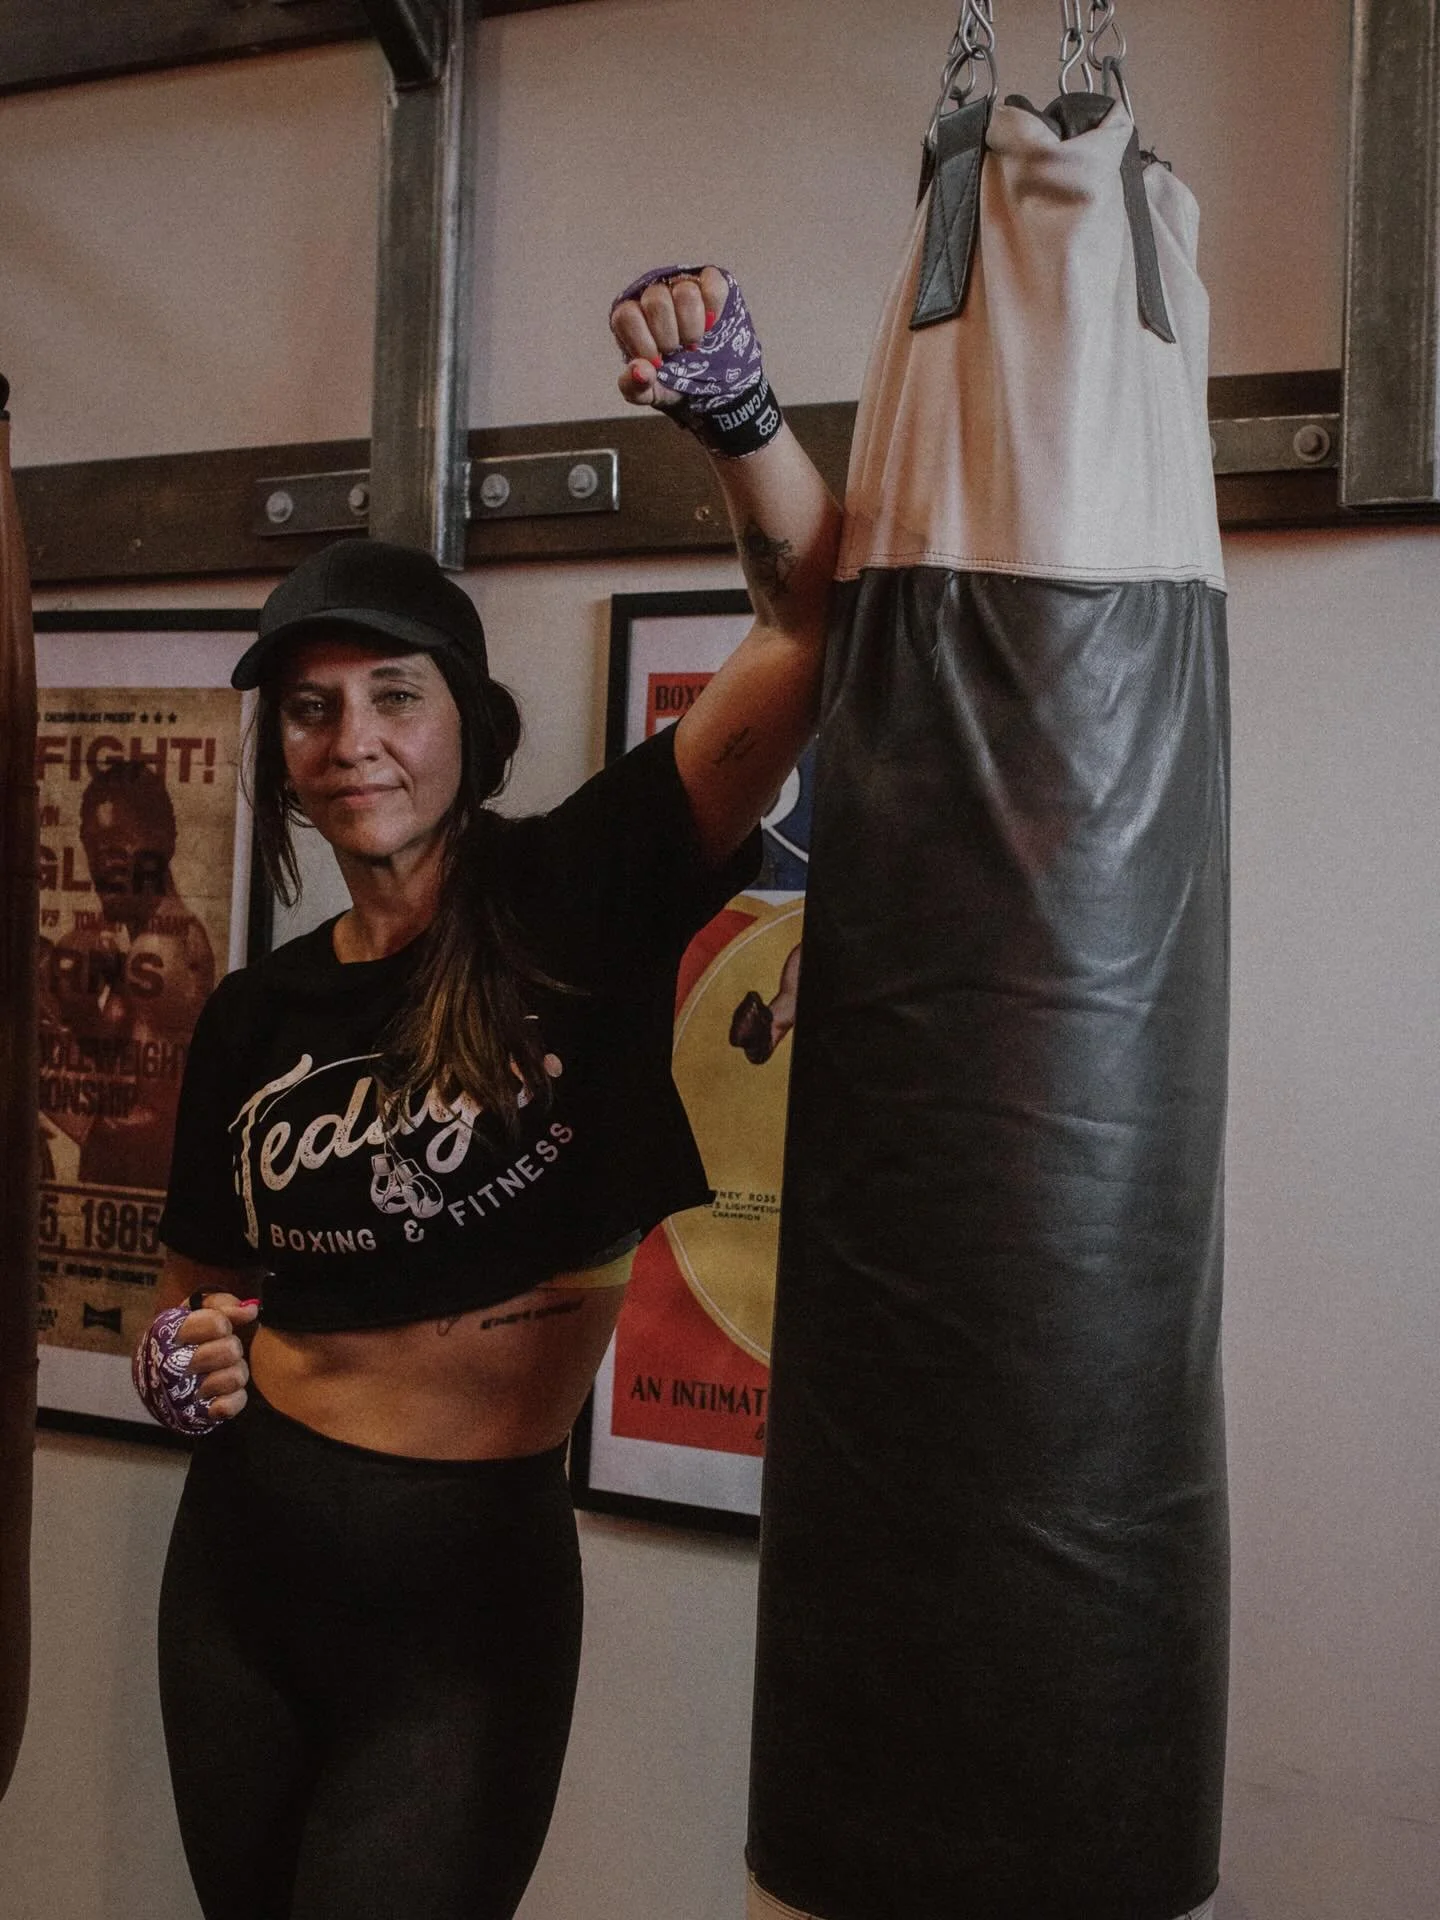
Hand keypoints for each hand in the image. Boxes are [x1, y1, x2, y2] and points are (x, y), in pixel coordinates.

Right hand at [176, 1293, 259, 1421]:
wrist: (153, 1384)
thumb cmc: (182, 1341)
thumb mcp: (193, 1312)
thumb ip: (221, 1304)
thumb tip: (251, 1310)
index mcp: (170, 1333)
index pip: (217, 1323)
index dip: (224, 1324)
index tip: (217, 1329)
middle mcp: (172, 1365)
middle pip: (230, 1350)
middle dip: (232, 1347)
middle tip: (220, 1350)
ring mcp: (182, 1394)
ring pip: (235, 1376)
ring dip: (235, 1371)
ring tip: (220, 1370)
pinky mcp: (195, 1416)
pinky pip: (230, 1406)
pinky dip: (232, 1399)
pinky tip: (220, 1393)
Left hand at [611, 265, 731, 409]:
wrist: (711, 384)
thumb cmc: (673, 382)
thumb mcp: (651, 394)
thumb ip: (636, 387)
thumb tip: (640, 371)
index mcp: (630, 318)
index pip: (627, 316)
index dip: (643, 342)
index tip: (658, 363)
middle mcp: (652, 295)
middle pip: (656, 301)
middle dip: (670, 337)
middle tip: (677, 352)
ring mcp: (680, 285)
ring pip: (685, 292)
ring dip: (692, 326)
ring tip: (693, 342)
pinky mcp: (709, 281)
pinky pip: (712, 283)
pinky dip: (714, 307)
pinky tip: (711, 325)